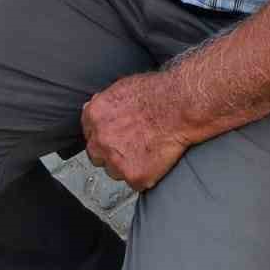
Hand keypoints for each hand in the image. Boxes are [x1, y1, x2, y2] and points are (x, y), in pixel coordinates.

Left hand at [81, 72, 191, 191]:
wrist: (180, 106)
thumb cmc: (156, 93)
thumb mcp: (121, 86)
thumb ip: (103, 103)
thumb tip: (92, 108)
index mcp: (94, 116)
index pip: (89, 134)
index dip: (103, 136)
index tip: (114, 137)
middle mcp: (100, 140)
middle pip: (97, 156)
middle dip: (110, 153)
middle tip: (130, 147)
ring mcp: (116, 160)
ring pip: (115, 171)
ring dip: (126, 165)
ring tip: (146, 150)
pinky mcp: (135, 176)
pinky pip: (136, 182)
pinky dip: (146, 175)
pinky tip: (156, 159)